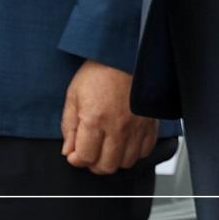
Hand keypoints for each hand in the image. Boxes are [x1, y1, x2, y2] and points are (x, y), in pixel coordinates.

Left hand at [61, 60, 157, 174]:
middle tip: (90, 153)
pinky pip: (145, 150)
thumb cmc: (99, 70)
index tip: (75, 154)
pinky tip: (125, 142)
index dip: (76, 159)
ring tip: (107, 147)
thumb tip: (69, 150)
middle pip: (106, 166)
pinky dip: (134, 152)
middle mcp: (117, 127)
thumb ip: (69, 126)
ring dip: (114, 159)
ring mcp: (136, 126)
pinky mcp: (150, 123)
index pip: (85, 158)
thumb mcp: (73, 95)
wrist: (125, 53)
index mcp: (94, 120)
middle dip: (94, 163)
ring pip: (126, 162)